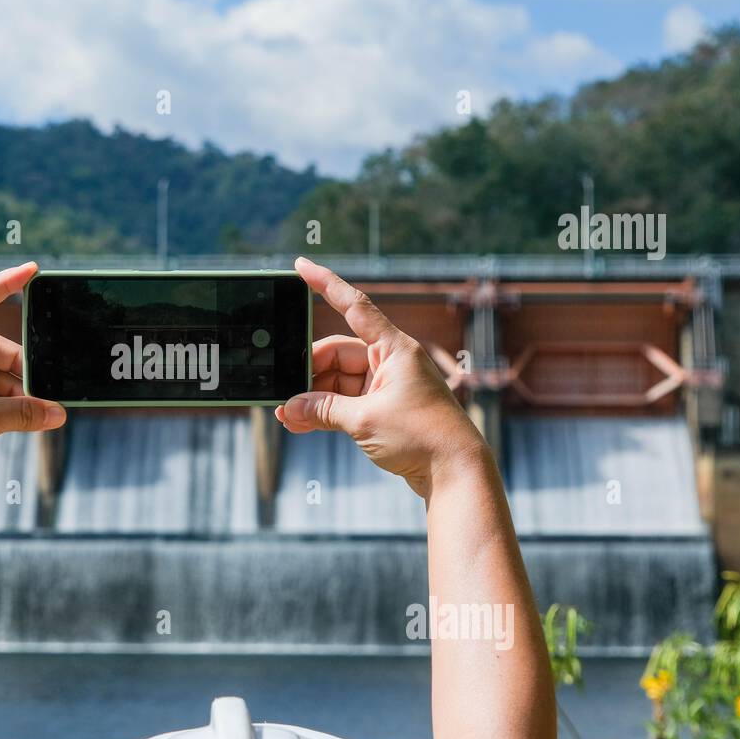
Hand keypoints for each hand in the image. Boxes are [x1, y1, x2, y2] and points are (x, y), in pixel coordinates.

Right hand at [275, 257, 487, 498]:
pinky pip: (346, 401)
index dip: (326, 284)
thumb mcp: (364, 421)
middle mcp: (391, 361)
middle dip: (308, 374)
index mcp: (394, 349)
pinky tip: (303, 424)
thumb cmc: (423, 437)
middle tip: (284, 395)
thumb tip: (290, 409)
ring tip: (290, 417)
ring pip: (338, 381)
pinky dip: (326, 411)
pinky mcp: (385, 408)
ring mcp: (388, 385)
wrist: (455, 472)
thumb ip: (322, 410)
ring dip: (314, 398)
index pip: (354, 306)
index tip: (301, 266)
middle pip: (337, 354)